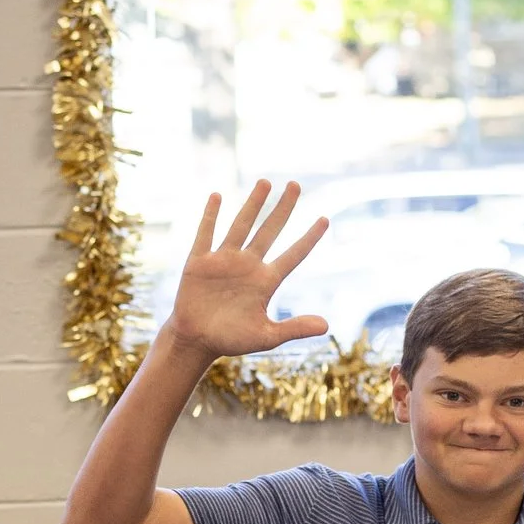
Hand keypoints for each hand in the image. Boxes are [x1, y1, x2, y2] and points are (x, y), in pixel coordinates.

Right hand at [163, 181, 329, 362]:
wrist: (196, 341)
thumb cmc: (232, 340)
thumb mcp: (266, 336)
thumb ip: (294, 328)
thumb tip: (326, 326)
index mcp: (266, 281)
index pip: (293, 254)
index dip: (309, 238)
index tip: (325, 219)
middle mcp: (248, 265)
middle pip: (270, 230)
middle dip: (283, 208)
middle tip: (296, 185)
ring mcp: (224, 260)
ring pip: (242, 226)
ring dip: (253, 204)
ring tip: (266, 182)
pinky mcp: (200, 262)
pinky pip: (206, 234)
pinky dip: (211, 216)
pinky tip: (217, 196)